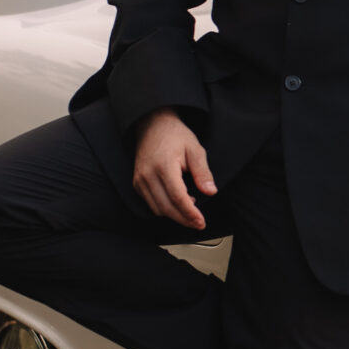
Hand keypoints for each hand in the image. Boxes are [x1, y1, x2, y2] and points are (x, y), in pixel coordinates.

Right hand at [132, 108, 215, 229]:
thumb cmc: (175, 136)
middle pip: (166, 208)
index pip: (177, 197)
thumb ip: (202, 172)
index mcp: (164, 165)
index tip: (201, 222)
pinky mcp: (137, 184)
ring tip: (190, 208)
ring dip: (175, 215)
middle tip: (198, 223)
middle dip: (184, 219)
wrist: (153, 125)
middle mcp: (148, 175)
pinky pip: (151, 204)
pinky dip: (165, 208)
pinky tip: (177, 202)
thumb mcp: (195, 149)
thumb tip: (211, 192)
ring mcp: (140, 180)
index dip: (190, 213)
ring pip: (157, 209)